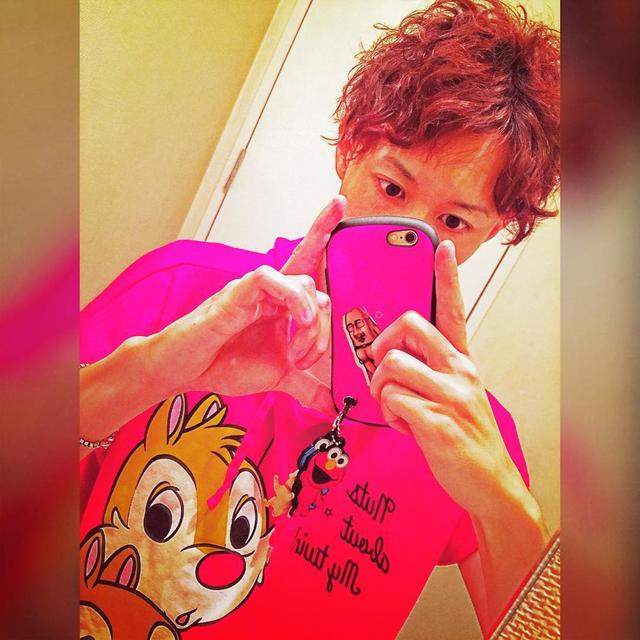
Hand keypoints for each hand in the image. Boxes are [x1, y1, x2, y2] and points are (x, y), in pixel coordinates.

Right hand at [143, 196, 345, 413]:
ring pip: (301, 281)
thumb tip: (332, 405)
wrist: (187, 371)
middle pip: (316, 283)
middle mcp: (272, 291)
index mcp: (282, 303)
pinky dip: (291, 298)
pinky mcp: (237, 294)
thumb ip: (306, 386)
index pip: (309, 261)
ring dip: (309, 321)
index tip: (341, 204)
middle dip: (322, 326)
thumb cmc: (225, 363)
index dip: (323, 231)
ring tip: (296, 352)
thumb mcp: (278, 377)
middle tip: (305, 358)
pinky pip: (270, 278)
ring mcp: (254, 289)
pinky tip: (294, 321)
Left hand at [369, 240, 527, 516]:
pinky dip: (389, 416)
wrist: (490, 483)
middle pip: (408, 326)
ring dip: (381, 390)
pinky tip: (405, 428)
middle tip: (385, 370)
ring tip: (398, 410)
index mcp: (462, 362)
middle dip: (382, 346)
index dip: (447, 277)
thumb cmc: (466, 437)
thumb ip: (430, 372)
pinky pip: (392, 401)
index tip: (442, 248)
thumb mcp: (457, 396)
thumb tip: (393, 359)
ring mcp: (450, 396)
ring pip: (391, 366)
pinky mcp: (438, 422)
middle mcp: (459, 372)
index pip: (454, 310)